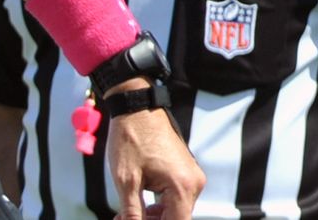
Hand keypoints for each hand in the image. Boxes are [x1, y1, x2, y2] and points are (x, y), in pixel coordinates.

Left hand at [105, 101, 204, 219]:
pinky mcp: (186, 171)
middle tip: (123, 218)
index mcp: (183, 186)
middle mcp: (194, 183)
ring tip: (127, 213)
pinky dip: (159, 204)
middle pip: (177, 218)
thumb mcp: (126, 180)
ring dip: (154, 216)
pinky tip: (139, 203)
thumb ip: (132, 211)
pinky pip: (176, 196)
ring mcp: (192, 176)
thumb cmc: (130, 139)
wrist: (135, 108)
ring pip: (176, 209)